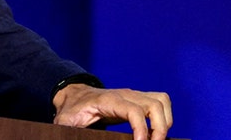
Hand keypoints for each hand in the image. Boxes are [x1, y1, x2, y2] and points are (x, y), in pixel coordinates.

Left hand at [53, 83, 172, 139]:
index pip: (134, 111)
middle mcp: (125, 94)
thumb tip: (65, 139)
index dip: (142, 129)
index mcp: (108, 100)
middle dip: (160, 128)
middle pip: (155, 104)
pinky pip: (161, 102)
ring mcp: (134, 94)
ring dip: (165, 122)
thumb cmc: (71, 111)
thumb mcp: (65, 122)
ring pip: (162, 101)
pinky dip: (164, 117)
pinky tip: (155, 133)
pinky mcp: (139, 99)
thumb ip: (67, 130)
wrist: (73, 96)